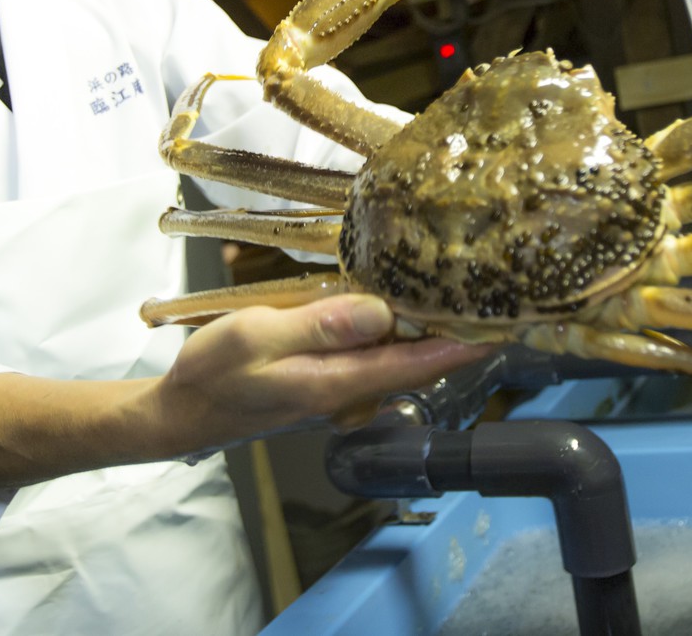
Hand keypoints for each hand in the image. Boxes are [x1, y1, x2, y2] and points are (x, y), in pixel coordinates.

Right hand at [152, 294, 490, 455]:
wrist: (183, 413)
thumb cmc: (213, 373)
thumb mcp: (256, 336)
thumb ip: (318, 324)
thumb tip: (380, 312)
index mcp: (337, 382)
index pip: (418, 365)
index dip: (466, 344)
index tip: (508, 323)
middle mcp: (351, 392)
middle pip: (417, 359)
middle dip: (454, 325)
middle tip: (490, 281)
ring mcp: (343, 390)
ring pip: (397, 355)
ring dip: (424, 324)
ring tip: (454, 279)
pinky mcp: (330, 382)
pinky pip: (373, 354)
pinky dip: (391, 329)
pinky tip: (394, 298)